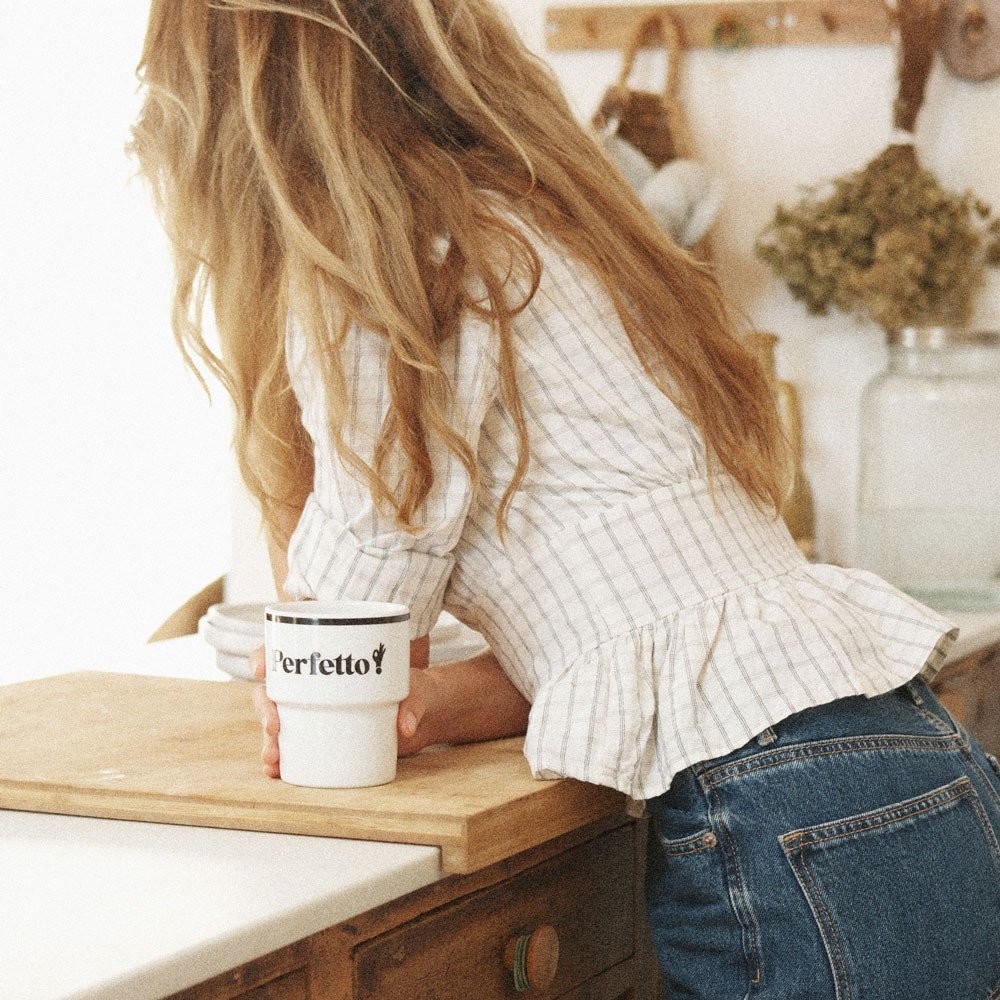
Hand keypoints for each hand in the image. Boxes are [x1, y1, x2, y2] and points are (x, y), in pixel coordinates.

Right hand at [249, 644, 447, 778]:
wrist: (419, 712)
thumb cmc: (412, 688)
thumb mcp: (414, 689)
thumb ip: (412, 703)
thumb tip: (405, 726)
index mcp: (327, 658)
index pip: (284, 651)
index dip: (264, 657)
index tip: (261, 670)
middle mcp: (311, 683)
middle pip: (271, 691)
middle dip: (264, 709)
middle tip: (273, 728)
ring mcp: (312, 712)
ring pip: (275, 723)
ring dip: (267, 741)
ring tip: (272, 759)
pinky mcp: (318, 737)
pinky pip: (290, 747)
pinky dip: (279, 759)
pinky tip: (275, 771)